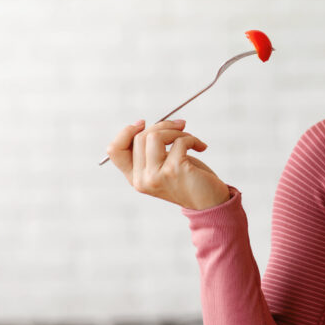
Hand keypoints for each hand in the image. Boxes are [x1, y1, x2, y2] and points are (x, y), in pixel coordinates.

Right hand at [107, 119, 230, 210]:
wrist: (210, 201)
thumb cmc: (188, 179)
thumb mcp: (163, 164)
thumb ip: (150, 150)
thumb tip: (145, 124)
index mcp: (135, 177)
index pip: (114, 150)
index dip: (126, 132)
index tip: (143, 123)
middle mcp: (141, 179)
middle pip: (139, 137)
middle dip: (163, 125)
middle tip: (180, 126)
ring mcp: (155, 176)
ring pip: (155, 136)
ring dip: (177, 131)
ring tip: (190, 139)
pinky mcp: (173, 171)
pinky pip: (179, 141)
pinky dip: (193, 139)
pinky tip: (200, 147)